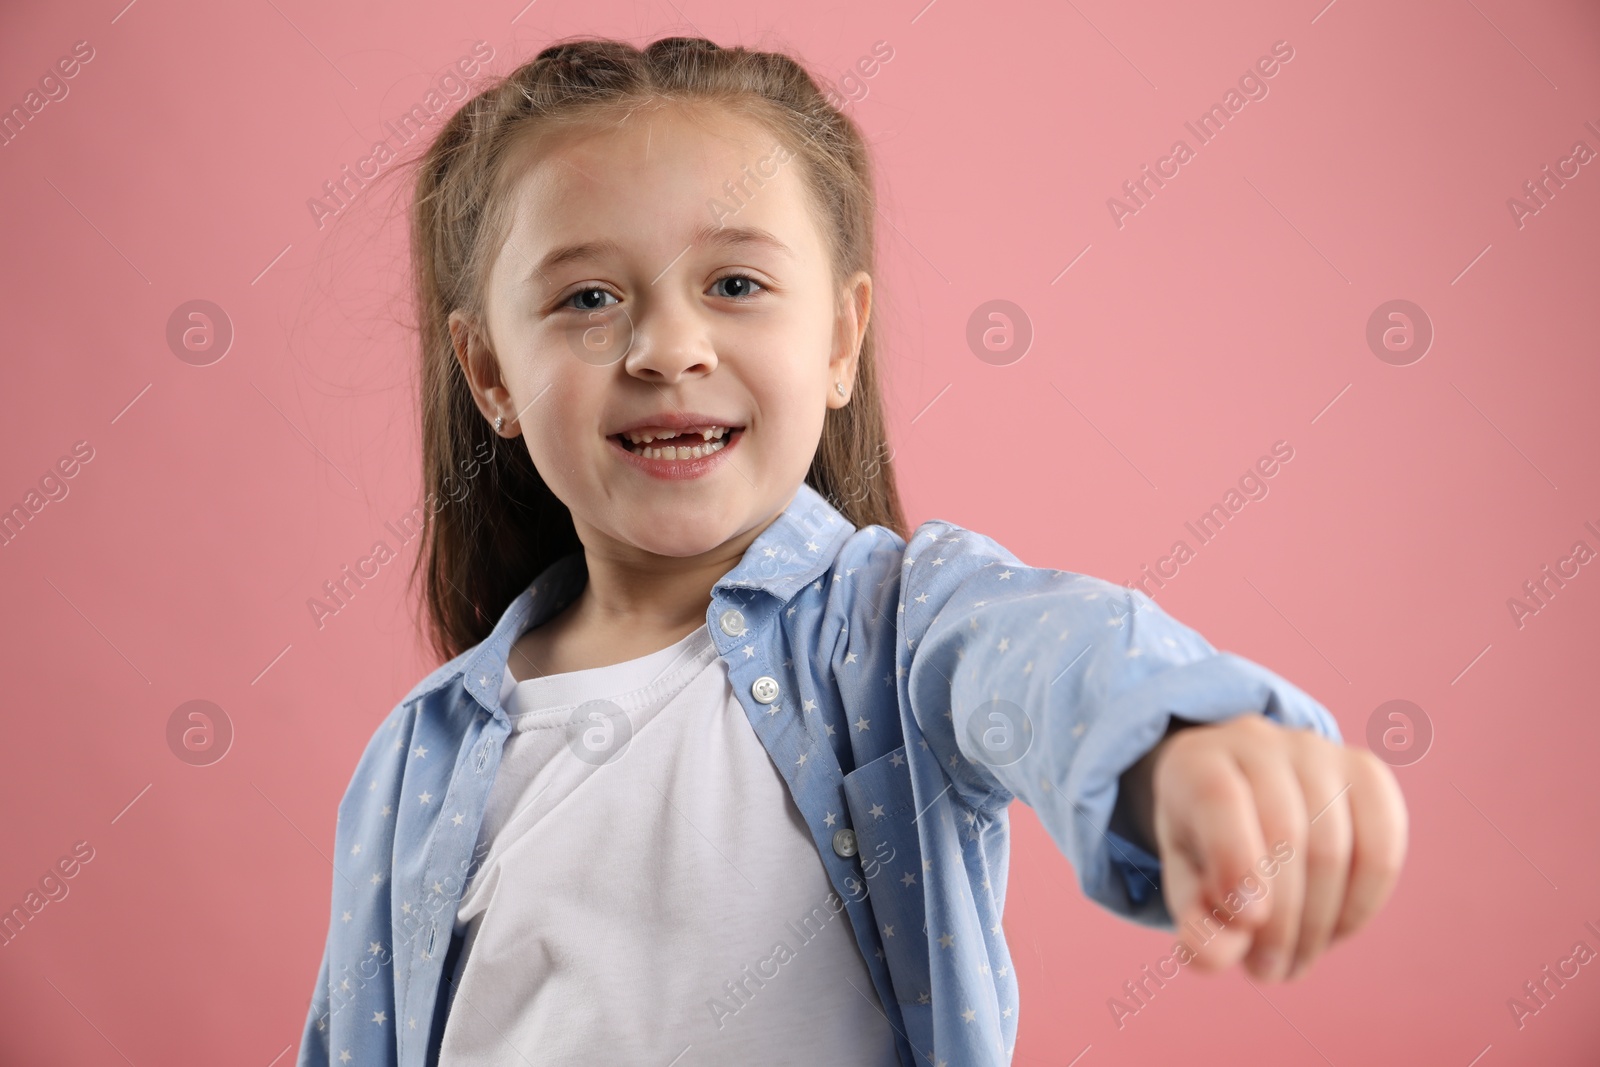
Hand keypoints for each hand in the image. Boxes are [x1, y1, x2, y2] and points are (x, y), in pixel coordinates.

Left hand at [1115, 714, 1407, 982]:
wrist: (1243, 794)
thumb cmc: (1207, 846)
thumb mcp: (1186, 883)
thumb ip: (1195, 921)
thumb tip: (1218, 955)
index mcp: (1196, 761)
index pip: (1221, 800)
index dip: (1237, 861)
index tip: (1248, 921)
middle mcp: (1257, 741)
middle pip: (1285, 836)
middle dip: (1281, 921)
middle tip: (1270, 972)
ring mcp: (1316, 750)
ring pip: (1335, 847)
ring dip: (1320, 924)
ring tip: (1296, 961)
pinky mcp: (1366, 771)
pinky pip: (1382, 845)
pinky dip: (1364, 902)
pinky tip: (1337, 931)